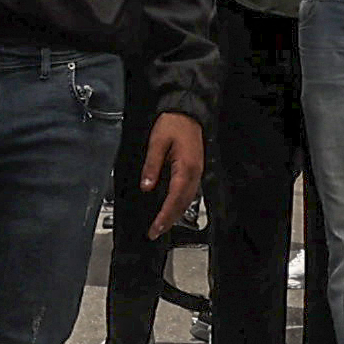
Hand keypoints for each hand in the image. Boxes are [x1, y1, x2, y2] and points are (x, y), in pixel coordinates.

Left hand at [139, 109, 209, 236]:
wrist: (187, 110)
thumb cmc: (173, 123)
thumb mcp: (156, 142)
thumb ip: (152, 165)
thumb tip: (147, 186)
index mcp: (185, 168)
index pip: (174, 199)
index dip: (164, 216)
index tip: (155, 228)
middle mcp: (194, 173)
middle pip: (183, 204)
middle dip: (169, 221)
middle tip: (155, 232)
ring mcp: (197, 172)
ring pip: (187, 200)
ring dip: (175, 214)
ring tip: (161, 225)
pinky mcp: (195, 169)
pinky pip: (189, 192)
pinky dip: (180, 204)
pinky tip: (171, 207)